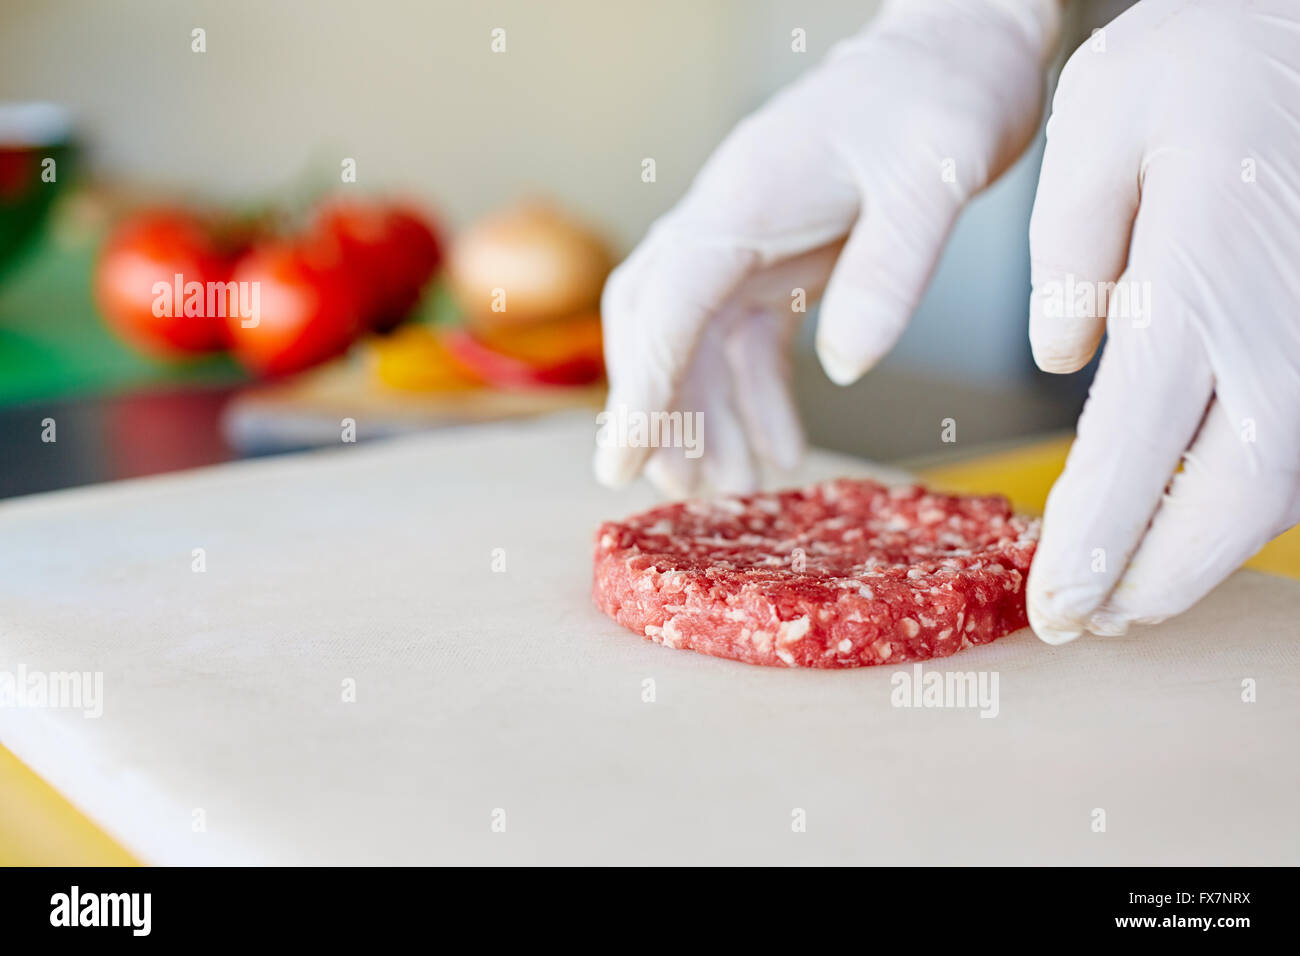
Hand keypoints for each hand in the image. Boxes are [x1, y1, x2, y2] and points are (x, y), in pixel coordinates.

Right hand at [594, 0, 1061, 494]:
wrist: (958, 46)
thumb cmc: (944, 94)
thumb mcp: (935, 177)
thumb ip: (890, 269)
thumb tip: (848, 367)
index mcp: (745, 199)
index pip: (668, 301)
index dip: (642, 386)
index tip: (623, 460)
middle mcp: (729, 220)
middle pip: (656, 323)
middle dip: (655, 409)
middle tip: (671, 490)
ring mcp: (750, 238)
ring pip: (695, 339)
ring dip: (704, 414)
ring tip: (728, 486)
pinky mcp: (781, 253)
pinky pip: (747, 336)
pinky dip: (754, 394)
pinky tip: (780, 443)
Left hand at [1026, 0, 1299, 642]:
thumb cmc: (1210, 57)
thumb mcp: (1103, 115)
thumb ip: (1070, 244)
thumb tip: (1064, 353)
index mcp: (1200, 280)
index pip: (1138, 449)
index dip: (1096, 543)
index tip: (1054, 605)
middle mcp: (1279, 329)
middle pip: (1228, 501)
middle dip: (1154, 579)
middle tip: (1083, 623)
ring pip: (1278, 490)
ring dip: (1200, 559)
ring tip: (1123, 597)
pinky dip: (1241, 508)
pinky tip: (1183, 525)